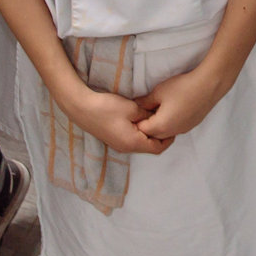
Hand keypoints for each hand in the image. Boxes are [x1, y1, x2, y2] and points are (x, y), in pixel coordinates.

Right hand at [56, 78, 171, 155]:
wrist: (81, 107)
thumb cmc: (107, 108)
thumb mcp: (132, 108)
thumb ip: (147, 115)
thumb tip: (155, 118)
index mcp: (133, 143)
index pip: (157, 148)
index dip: (168, 139)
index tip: (173, 126)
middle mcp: (126, 148)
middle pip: (149, 147)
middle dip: (159, 136)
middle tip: (167, 122)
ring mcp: (118, 145)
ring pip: (140, 144)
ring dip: (149, 134)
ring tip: (155, 119)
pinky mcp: (113, 139)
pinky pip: (132, 140)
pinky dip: (140, 133)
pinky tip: (140, 120)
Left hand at [135, 61, 234, 141]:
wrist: (208, 85)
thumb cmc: (182, 88)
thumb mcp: (158, 92)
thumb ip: (144, 102)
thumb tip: (135, 106)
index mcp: (161, 126)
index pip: (141, 130)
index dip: (136, 121)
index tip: (134, 111)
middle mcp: (171, 132)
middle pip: (152, 135)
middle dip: (146, 125)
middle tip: (144, 110)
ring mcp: (182, 130)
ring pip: (164, 134)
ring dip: (158, 125)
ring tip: (157, 109)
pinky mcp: (190, 126)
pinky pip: (174, 129)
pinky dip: (169, 123)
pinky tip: (171, 109)